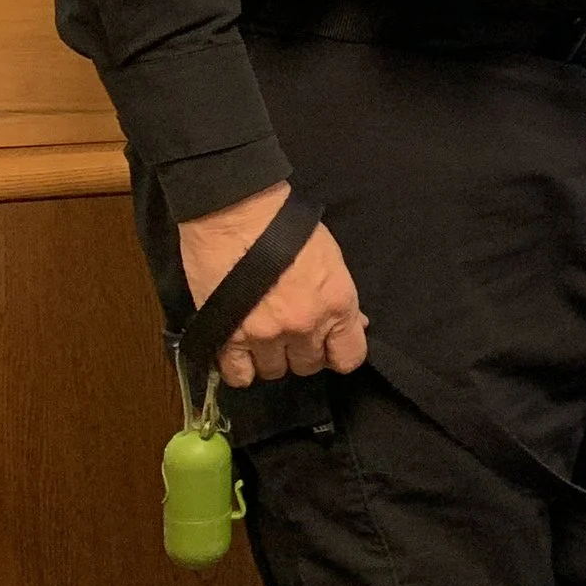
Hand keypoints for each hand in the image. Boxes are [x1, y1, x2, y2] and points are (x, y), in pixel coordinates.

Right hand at [177, 180, 368, 386]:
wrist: (236, 210)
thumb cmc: (285, 225)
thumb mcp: (330, 258)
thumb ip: (341, 298)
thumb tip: (356, 324)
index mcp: (336, 305)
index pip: (350, 357)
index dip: (338, 354)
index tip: (327, 346)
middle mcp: (305, 326)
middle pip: (309, 366)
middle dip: (301, 351)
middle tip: (289, 330)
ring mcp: (267, 334)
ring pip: (274, 371)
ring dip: (270, 357)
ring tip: (262, 334)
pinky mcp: (229, 336)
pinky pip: (239, 375)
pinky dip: (240, 367)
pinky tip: (240, 350)